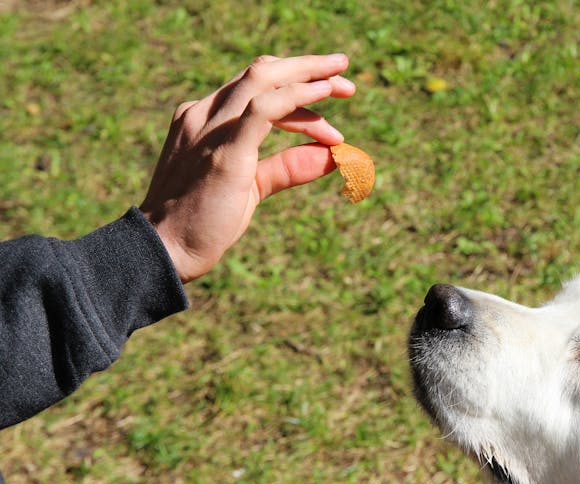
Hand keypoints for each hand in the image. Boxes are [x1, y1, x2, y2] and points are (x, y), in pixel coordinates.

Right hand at [140, 54, 355, 282]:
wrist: (165, 250)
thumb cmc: (204, 223)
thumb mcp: (251, 187)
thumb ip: (287, 168)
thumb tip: (332, 158)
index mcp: (204, 118)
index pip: (254, 85)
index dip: (296, 83)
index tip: (330, 96)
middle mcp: (204, 114)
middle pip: (262, 72)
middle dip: (308, 69)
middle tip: (346, 77)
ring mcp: (210, 128)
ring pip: (264, 79)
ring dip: (309, 77)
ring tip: (344, 87)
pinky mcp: (226, 151)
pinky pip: (265, 108)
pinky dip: (298, 98)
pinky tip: (323, 98)